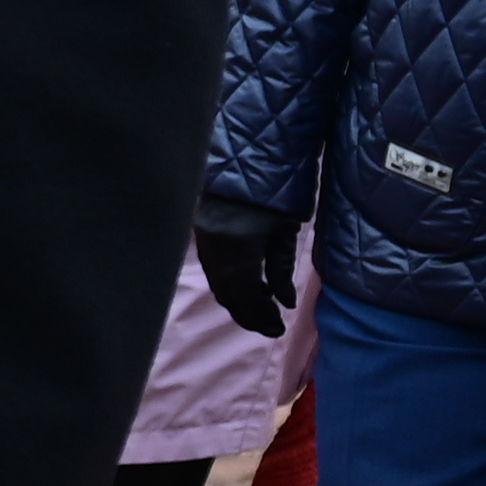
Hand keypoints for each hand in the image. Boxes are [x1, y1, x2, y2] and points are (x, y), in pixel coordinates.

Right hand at [191, 191, 301, 339]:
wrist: (247, 157)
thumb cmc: (275, 191)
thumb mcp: (285, 230)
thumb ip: (282, 268)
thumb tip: (284, 302)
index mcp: (237, 247)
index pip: (245, 295)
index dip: (260, 316)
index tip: (279, 328)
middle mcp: (214, 249)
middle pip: (227, 295)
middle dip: (249, 314)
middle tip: (272, 327)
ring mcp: (203, 241)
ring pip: (217, 285)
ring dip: (239, 302)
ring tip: (264, 309)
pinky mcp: (201, 235)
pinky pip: (213, 271)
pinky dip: (231, 285)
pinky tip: (251, 286)